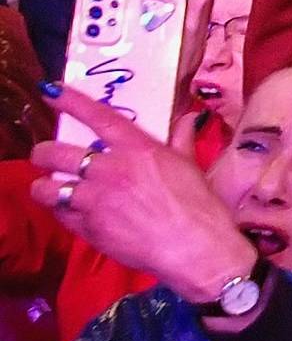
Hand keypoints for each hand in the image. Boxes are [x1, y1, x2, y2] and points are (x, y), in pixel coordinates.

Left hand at [30, 86, 256, 307]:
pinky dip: (61, 211)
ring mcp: (96, 200)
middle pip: (57, 153)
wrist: (194, 248)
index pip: (98, 117)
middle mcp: (111, 170)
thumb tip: (187, 119)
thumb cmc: (199, 206)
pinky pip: (60, 214)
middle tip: (46, 157)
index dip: (70, 102)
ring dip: (45, 187)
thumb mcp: (190, 166)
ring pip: (48, 188)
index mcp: (138, 150)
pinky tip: (69, 211)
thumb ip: (181, 140)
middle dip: (44, 154)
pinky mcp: (89, 228)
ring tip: (51, 188)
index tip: (50, 91)